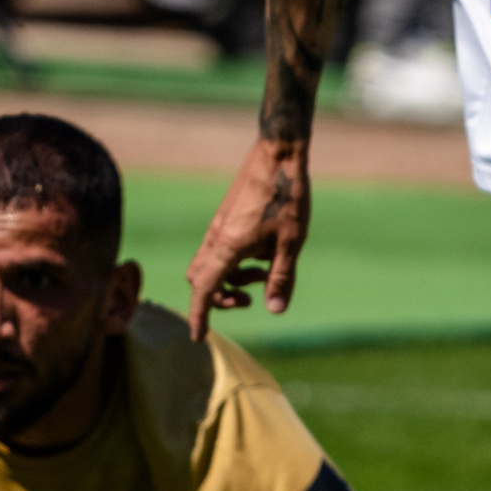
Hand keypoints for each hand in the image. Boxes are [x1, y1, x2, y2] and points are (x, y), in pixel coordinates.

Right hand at [185, 139, 313, 341]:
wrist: (279, 154)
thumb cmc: (288, 197)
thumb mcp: (292, 243)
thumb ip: (282, 279)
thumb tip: (274, 311)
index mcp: (227, 246)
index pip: (204, 289)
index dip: (199, 315)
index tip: (198, 337)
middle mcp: (216, 237)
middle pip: (201, 281)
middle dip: (218, 298)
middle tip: (249, 300)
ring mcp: (219, 227)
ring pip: (210, 266)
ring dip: (231, 280)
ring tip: (265, 274)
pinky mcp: (226, 220)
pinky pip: (219, 251)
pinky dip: (234, 263)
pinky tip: (263, 256)